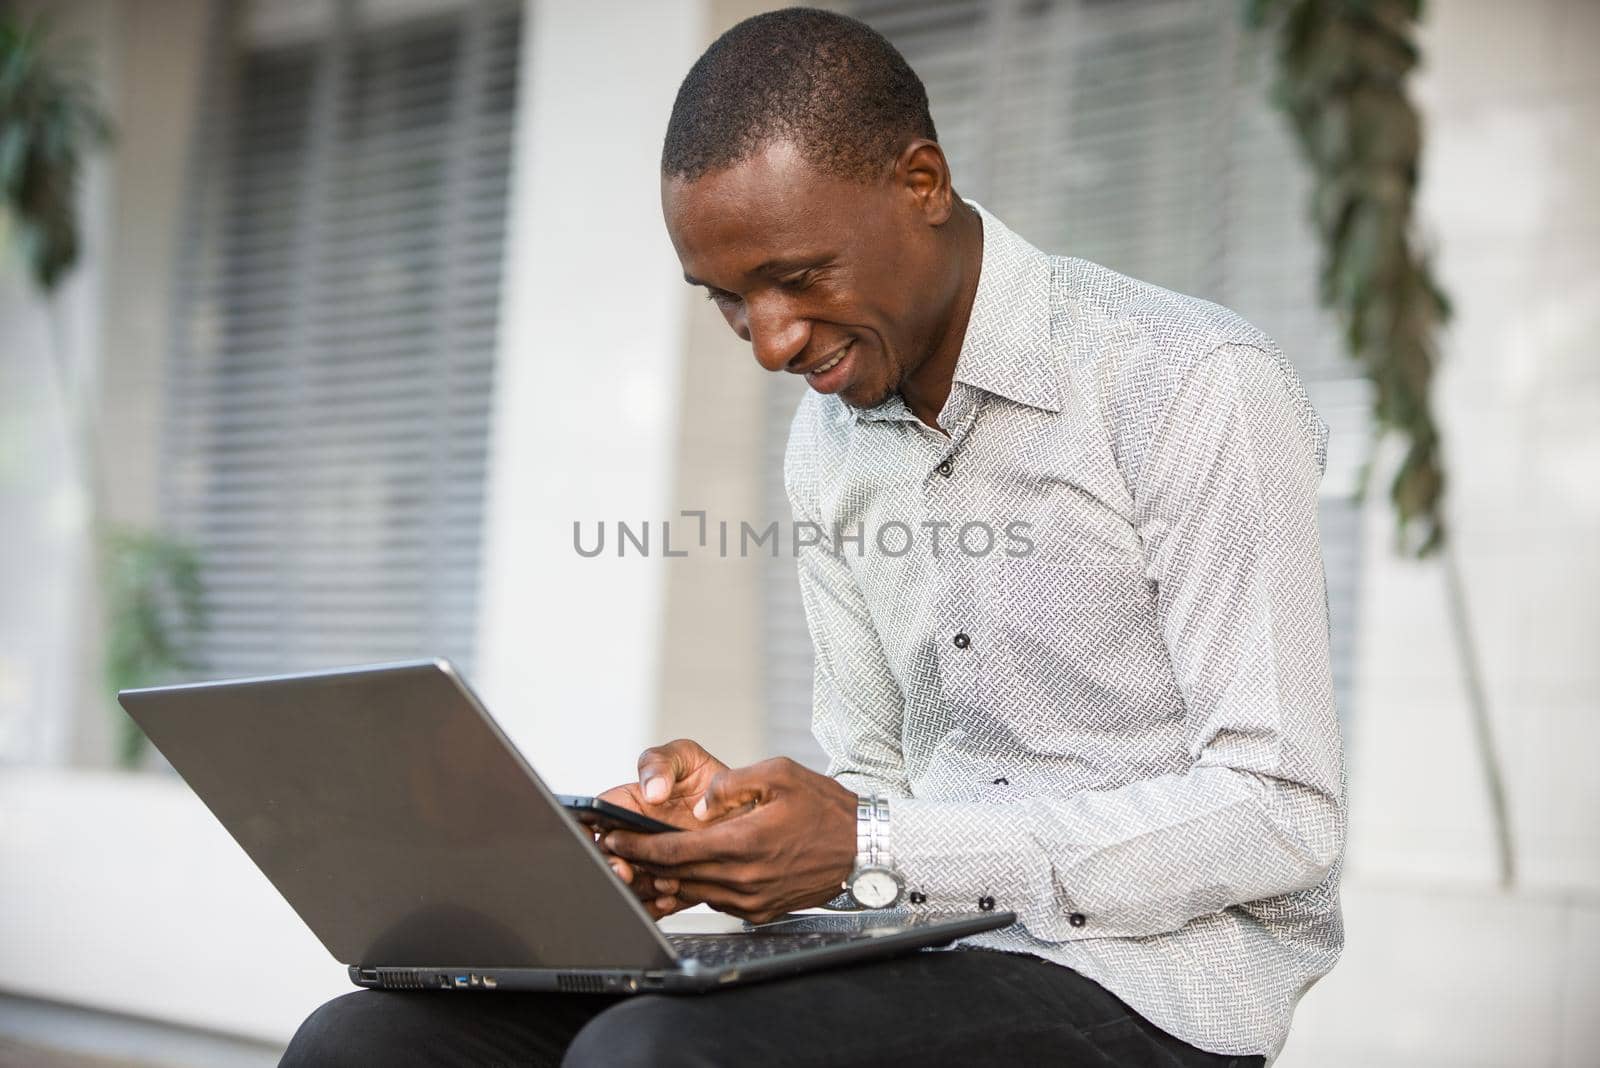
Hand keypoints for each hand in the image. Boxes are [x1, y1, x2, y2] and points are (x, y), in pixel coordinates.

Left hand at [603, 756, 857, 923]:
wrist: (863, 848)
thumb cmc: (823, 806)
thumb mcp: (779, 774)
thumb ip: (732, 786)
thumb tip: (697, 808)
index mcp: (743, 842)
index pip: (675, 851)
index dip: (638, 847)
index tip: (613, 838)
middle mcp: (744, 878)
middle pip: (677, 874)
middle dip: (644, 862)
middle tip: (617, 849)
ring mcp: (752, 900)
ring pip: (694, 890)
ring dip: (669, 876)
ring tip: (646, 860)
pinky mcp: (761, 912)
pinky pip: (718, 900)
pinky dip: (698, 886)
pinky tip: (690, 871)